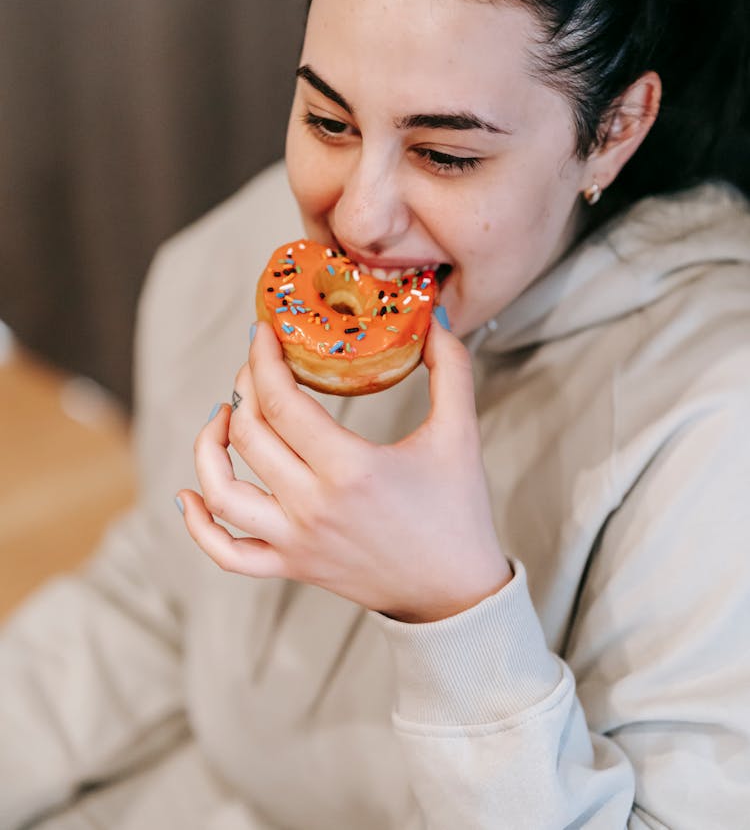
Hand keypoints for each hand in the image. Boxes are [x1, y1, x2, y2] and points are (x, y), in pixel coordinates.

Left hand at [178, 319, 511, 621]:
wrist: (456, 595)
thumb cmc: (458, 512)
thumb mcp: (460, 433)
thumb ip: (451, 369)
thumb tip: (433, 318)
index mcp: (350, 469)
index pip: (282, 403)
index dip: (263, 360)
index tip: (263, 332)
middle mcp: (313, 506)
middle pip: (250, 434)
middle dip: (245, 386)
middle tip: (257, 362)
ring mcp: (296, 541)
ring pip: (222, 492)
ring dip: (209, 446)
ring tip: (224, 414)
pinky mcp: (291, 566)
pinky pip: (226, 552)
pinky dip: (198, 525)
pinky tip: (189, 495)